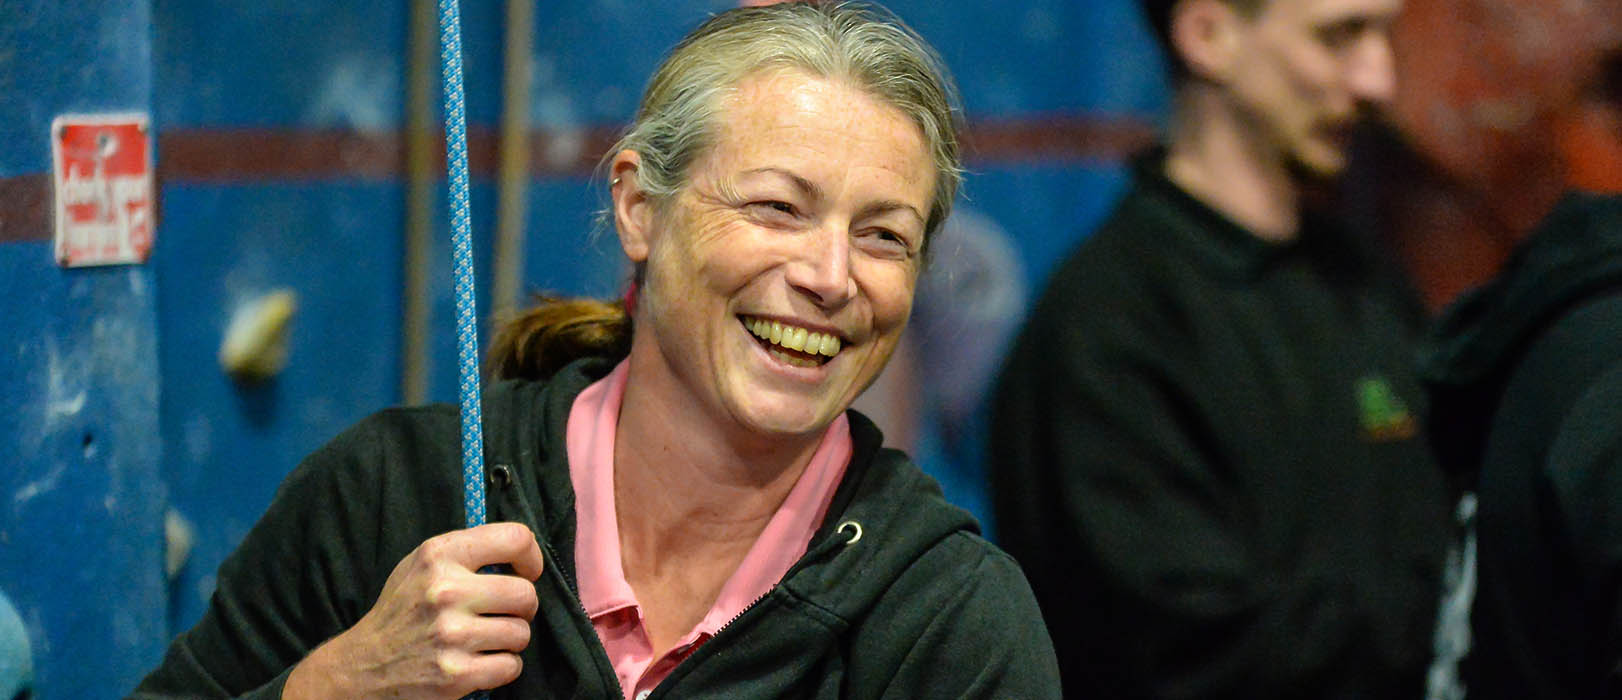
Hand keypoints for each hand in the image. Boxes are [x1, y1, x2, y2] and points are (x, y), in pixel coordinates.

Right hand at [283, 522, 545, 698]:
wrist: (363, 665)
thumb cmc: (402, 610)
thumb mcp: (420, 564)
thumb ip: (465, 552)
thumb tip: (520, 553)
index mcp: (439, 555)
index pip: (515, 538)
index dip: (531, 557)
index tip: (527, 572)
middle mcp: (445, 590)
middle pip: (526, 594)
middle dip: (523, 607)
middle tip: (505, 613)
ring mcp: (450, 634)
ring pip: (521, 633)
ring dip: (511, 640)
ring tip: (486, 638)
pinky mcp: (455, 674)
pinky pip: (511, 666)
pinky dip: (502, 667)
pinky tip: (481, 661)